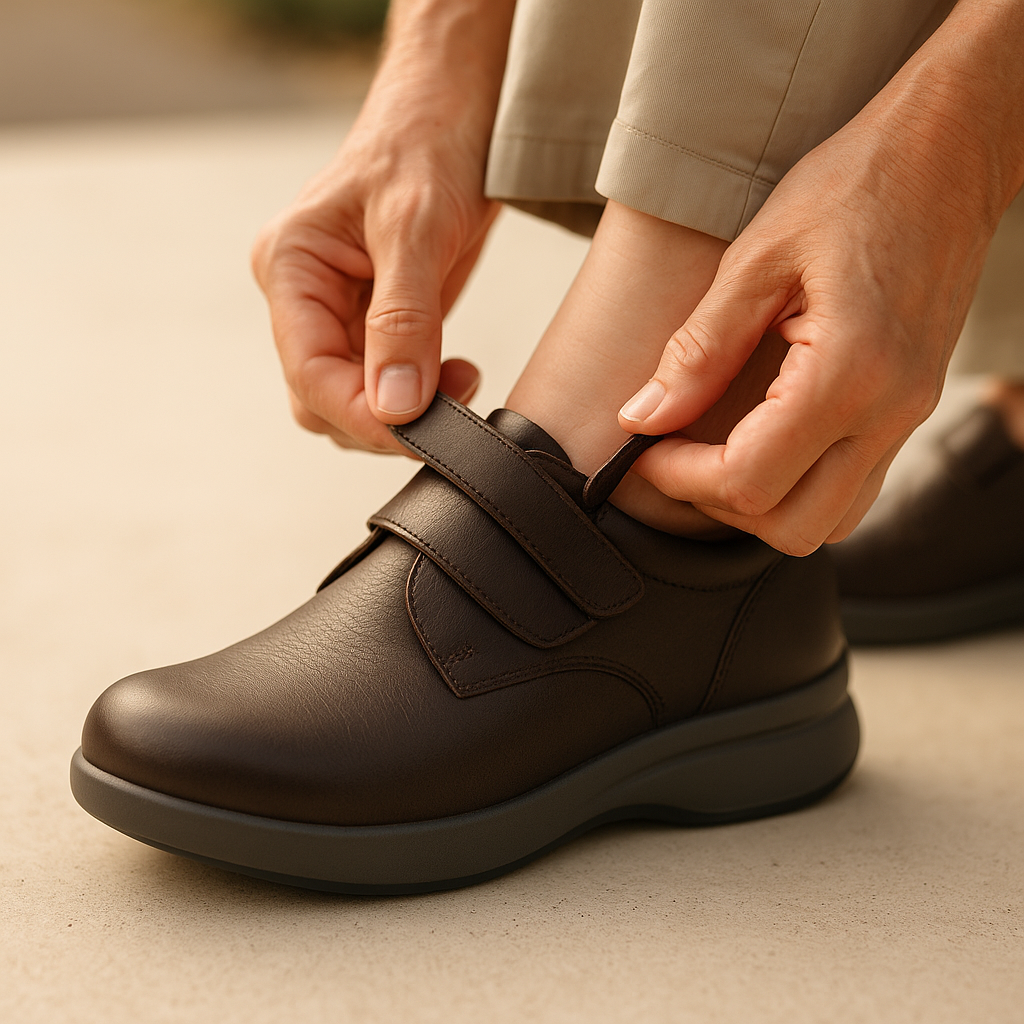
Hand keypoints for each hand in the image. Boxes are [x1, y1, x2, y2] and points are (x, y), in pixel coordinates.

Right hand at [252, 0, 513, 453]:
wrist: (454, 110)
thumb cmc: (427, 145)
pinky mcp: (377, 319)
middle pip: (323, 397)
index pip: (308, 372)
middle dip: (383, 419)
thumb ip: (403, 321)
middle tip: (451, 411)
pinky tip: (458, 373)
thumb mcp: (415, 228)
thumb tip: (394, 405)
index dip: (361, 416)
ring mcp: (340, 311)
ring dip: (406, 410)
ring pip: (355, 397)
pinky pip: (388, 379)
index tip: (420, 433)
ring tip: (462, 381)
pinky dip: (421, 393)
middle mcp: (305, 296)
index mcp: (291, 268)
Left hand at [618, 0, 1022, 553]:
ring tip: (716, 454)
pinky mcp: (909, 413)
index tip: (646, 447)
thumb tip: (643, 417)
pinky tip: (763, 442)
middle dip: (718, 504)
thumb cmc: (854, 186)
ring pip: (828, 523)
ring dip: (761, 507)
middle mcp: (889, 412)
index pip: (749, 481)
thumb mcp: (756, 259)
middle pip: (792, 527)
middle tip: (677, 456)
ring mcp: (908, 418)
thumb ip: (698, 349)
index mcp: (849, 372)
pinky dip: (799, 488)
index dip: (680, 477)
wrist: (949, 155)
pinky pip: (853, 491)